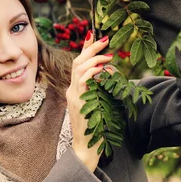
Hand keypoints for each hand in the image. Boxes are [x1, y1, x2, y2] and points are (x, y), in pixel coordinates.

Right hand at [66, 31, 113, 171]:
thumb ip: (99, 90)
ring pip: (79, 68)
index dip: (85, 48)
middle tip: (104, 39)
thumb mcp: (97, 104)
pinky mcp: (77, 102)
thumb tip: (108, 74)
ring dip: (94, 58)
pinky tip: (102, 69)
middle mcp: (72, 90)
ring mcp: (73, 96)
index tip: (93, 35)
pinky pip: (82, 82)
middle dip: (91, 48)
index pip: (79, 64)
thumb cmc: (95, 128)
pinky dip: (92, 72)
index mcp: (76, 89)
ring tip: (108, 55)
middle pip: (78, 62)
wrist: (86, 147)